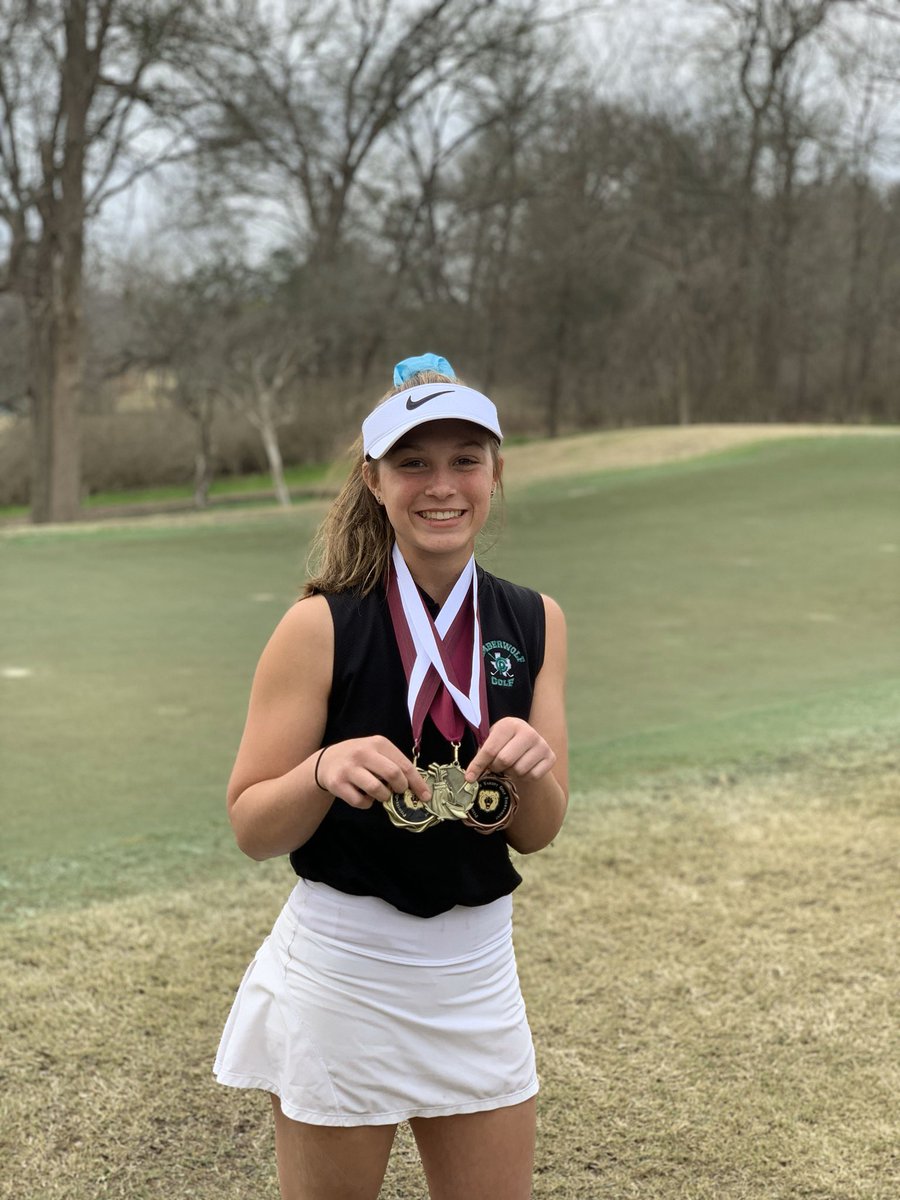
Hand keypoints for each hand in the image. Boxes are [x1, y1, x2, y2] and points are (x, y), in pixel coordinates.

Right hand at [315, 737, 430, 809]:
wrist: (326, 761)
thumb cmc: (359, 758)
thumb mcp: (376, 751)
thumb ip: (394, 764)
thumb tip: (416, 787)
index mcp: (378, 743)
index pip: (404, 765)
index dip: (417, 783)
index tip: (425, 796)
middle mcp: (363, 753)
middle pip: (393, 774)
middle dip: (400, 788)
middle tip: (399, 792)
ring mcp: (349, 768)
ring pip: (377, 790)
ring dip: (383, 797)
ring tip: (380, 793)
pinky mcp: (338, 784)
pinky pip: (361, 801)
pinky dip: (367, 804)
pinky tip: (364, 796)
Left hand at [464, 717, 556, 784]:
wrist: (528, 743)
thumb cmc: (504, 743)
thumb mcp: (492, 741)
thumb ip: (481, 756)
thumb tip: (470, 778)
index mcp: (509, 724)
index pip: (490, 749)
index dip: (478, 765)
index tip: (469, 777)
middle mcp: (528, 732)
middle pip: (504, 761)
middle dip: (496, 768)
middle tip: (497, 766)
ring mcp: (542, 744)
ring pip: (519, 770)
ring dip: (511, 773)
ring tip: (511, 765)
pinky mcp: (551, 757)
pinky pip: (533, 776)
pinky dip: (525, 777)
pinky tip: (524, 768)